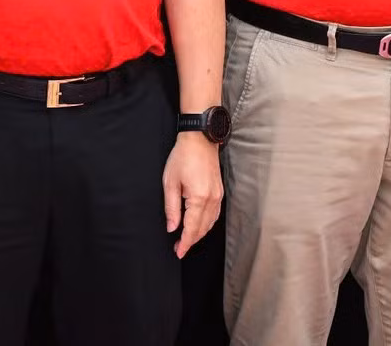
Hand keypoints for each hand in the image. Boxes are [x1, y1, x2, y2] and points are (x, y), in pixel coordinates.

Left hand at [163, 133, 222, 257]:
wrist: (199, 139)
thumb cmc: (183, 157)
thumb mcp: (170, 182)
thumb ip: (171, 208)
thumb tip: (172, 227)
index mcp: (199, 198)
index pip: (192, 228)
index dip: (185, 243)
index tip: (178, 252)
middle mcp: (212, 200)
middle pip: (202, 229)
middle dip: (191, 241)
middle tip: (179, 248)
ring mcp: (218, 196)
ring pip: (210, 223)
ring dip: (199, 234)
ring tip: (186, 239)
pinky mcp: (220, 192)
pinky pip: (215, 215)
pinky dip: (207, 224)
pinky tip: (199, 226)